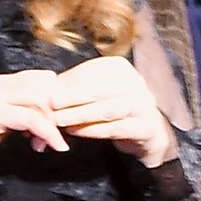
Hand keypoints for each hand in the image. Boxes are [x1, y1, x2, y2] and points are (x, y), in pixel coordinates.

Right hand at [0, 68, 67, 178]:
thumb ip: (14, 114)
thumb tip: (40, 119)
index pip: (40, 78)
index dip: (54, 99)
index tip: (56, 122)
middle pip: (46, 87)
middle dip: (58, 112)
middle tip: (56, 135)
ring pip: (42, 101)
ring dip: (54, 125)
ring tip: (53, 145)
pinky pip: (33, 119)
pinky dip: (48, 134)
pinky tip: (54, 147)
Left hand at [44, 52, 176, 165]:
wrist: (150, 131)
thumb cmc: (118, 108)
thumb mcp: (102, 91)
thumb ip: (80, 87)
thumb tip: (50, 87)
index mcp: (122, 69)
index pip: (93, 71)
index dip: (69, 80)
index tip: (50, 89)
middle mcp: (135, 84)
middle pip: (99, 89)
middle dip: (72, 97)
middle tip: (51, 103)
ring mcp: (143, 106)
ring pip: (107, 109)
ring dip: (79, 115)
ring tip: (59, 120)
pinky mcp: (145, 127)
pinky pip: (115, 129)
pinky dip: (93, 130)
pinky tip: (75, 132)